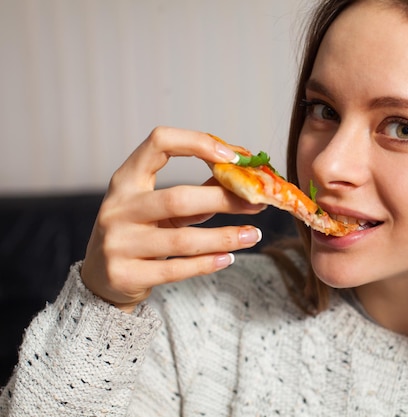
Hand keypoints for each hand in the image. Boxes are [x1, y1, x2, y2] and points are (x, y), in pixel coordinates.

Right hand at [81, 127, 265, 312]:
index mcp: (126, 180)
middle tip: (257, 202)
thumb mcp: (159, 208)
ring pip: (182, 240)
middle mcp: (118, 208)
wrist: (102, 280)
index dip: (198, 143)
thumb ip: (196, 192)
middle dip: (223, 199)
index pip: (159, 142)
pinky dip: (208, 263)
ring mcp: (118, 243)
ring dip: (225, 237)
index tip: (233, 157)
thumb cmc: (139, 233)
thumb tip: (244, 181)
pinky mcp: (125, 275)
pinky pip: (176, 269)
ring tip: (254, 235)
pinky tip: (229, 258)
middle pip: (177, 198)